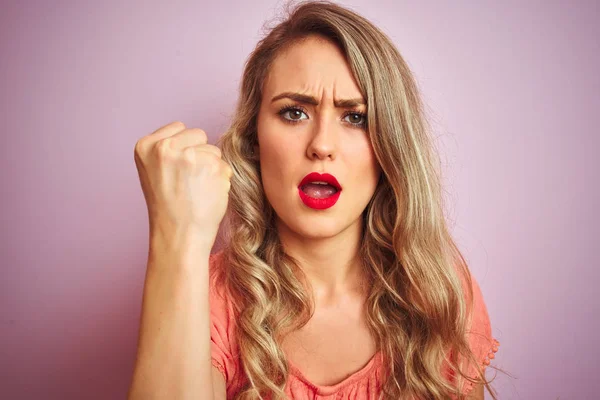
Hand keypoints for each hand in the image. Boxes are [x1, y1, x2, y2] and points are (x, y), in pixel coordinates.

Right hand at [134, 121, 231, 249]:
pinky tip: (208, 194)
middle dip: (199, 154)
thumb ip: (169, 149)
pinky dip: (221, 180)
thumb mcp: (154, 171)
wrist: (178, 236)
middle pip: (199, 134)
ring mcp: (189, 155)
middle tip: (188, 181)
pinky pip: (226, 166)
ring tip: (197, 190)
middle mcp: (164, 147)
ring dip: (212, 168)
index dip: (183, 148)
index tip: (177, 170)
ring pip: (214, 150)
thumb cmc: (169, 207)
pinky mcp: (211, 166)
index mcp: (146, 145)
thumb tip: (194, 136)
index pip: (179, 127)